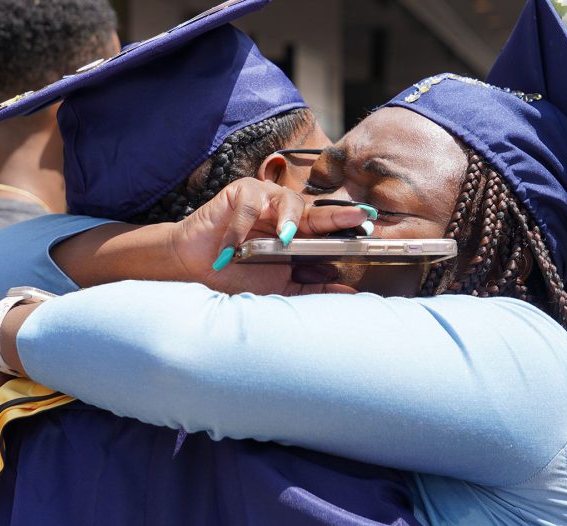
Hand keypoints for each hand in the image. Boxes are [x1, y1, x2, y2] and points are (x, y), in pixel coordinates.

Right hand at [169, 178, 370, 294]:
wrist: (196, 267)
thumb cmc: (237, 274)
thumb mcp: (279, 285)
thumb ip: (310, 286)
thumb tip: (348, 292)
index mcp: (298, 232)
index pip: (327, 227)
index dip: (348, 224)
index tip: (370, 225)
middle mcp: (285, 212)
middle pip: (314, 210)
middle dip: (336, 214)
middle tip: (356, 217)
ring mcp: (264, 199)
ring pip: (288, 200)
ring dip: (289, 220)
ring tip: (286, 239)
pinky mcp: (240, 192)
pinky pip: (249, 205)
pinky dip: (241, 229)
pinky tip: (233, 249)